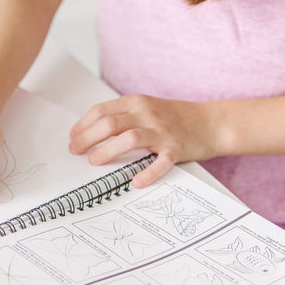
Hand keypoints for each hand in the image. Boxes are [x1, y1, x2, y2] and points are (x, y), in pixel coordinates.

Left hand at [68, 95, 211, 187]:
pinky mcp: (176, 149)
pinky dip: (147, 173)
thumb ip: (124, 116)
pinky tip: (135, 182)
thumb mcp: (147, 108)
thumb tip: (93, 131)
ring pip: (129, 139)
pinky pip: (160, 162)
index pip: (101, 111)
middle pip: (109, 124)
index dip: (83, 125)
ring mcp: (162, 131)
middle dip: (87, 138)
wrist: (211, 122)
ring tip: (94, 161)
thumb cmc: (176, 118)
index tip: (73, 138)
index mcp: (137, 102)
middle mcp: (147, 114)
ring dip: (107, 151)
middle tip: (76, 151)